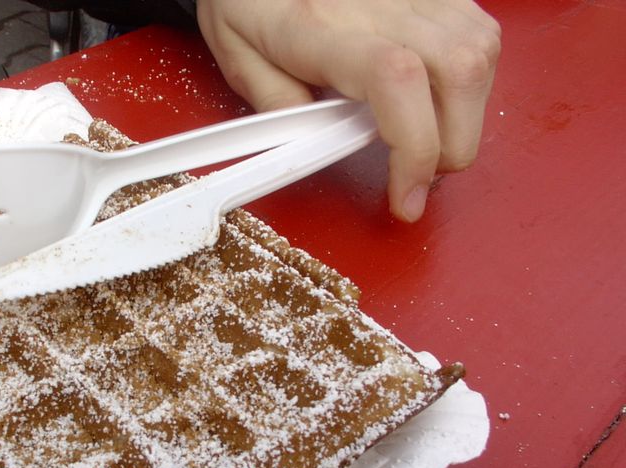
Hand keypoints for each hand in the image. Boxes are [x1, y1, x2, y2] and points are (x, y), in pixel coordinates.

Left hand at [196, 0, 500, 221]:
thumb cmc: (249, 1)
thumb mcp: (240, 62)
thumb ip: (280, 108)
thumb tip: (320, 148)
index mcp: (320, 26)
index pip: (395, 79)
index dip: (414, 148)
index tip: (406, 196)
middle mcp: (379, 1)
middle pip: (458, 71)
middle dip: (450, 146)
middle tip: (416, 177)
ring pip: (479, 54)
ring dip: (466, 116)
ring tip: (425, 139)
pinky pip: (479, 34)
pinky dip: (471, 81)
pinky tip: (439, 99)